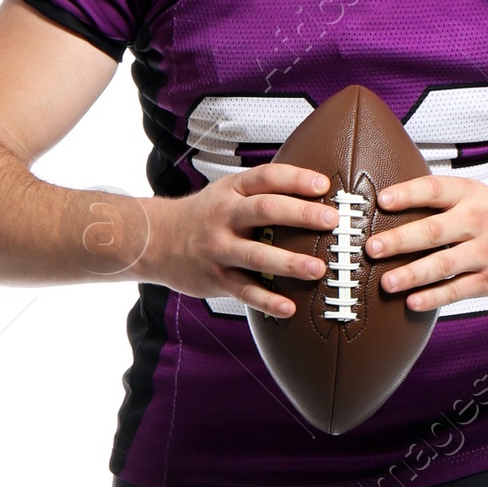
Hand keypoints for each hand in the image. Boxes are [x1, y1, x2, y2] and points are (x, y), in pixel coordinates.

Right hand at [144, 164, 340, 317]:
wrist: (155, 240)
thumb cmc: (205, 215)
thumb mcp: (228, 192)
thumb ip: (263, 192)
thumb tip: (318, 191)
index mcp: (232, 190)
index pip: (267, 178)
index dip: (296, 179)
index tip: (324, 186)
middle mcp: (225, 217)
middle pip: (265, 210)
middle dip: (300, 215)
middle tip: (331, 221)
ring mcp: (219, 249)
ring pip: (256, 255)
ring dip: (288, 262)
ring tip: (318, 269)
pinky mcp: (215, 278)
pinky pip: (244, 291)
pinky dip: (267, 301)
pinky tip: (289, 308)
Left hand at [366, 174, 487, 310]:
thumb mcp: (472, 193)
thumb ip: (436, 199)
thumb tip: (384, 205)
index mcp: (468, 195)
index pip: (434, 190)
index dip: (408, 194)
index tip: (382, 200)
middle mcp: (476, 222)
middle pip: (434, 230)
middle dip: (401, 240)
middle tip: (373, 248)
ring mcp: (484, 253)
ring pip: (444, 265)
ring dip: (412, 274)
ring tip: (387, 282)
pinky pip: (458, 291)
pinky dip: (434, 298)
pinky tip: (412, 302)